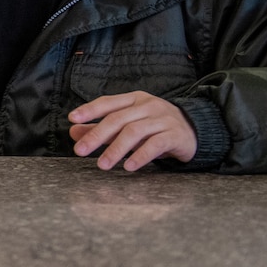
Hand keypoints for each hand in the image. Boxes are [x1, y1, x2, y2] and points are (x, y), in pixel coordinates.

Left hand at [69, 93, 197, 170]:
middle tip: (80, 151)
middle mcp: (148, 106)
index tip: (72, 119)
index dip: (90, 110)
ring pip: (135, 132)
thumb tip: (73, 132)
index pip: (108, 102)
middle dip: (97, 135)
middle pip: (118, 119)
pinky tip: (129, 167)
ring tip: (102, 165)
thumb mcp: (128, 125)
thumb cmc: (155, 127)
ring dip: (116, 149)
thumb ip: (101, 128)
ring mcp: (163, 119)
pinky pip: (155, 144)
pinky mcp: (175, 135)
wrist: (195, 131)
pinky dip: (140, 156)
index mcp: (134, 99)